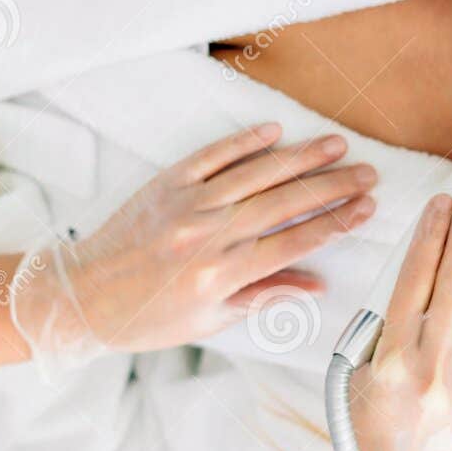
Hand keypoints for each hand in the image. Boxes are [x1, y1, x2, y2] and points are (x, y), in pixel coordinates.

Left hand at [9, 124, 379, 374]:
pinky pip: (212, 157)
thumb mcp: (210, 320)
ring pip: (256, 173)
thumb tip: (316, 283)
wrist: (83, 298)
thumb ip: (263, 295)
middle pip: (285, 203)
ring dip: (301, 157)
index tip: (367, 208)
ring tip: (337, 145)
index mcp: (222, 275)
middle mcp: (208, 236)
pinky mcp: (166, 184)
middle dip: (333, 186)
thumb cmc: (148, 318)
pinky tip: (275, 130)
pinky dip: (244, 142)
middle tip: (368, 173)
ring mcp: (187, 205)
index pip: (294, 241)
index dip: (336, 222)